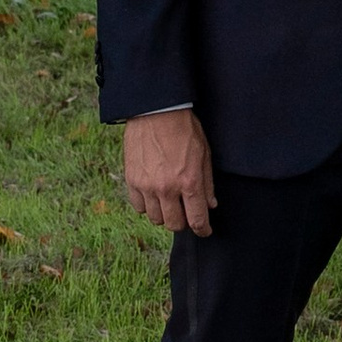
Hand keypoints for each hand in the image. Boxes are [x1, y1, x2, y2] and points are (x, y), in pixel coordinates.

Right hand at [123, 108, 217, 234]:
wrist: (155, 111)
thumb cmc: (184, 128)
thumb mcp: (204, 152)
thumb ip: (207, 182)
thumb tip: (210, 205)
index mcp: (189, 182)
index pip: (197, 219)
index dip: (203, 230)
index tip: (204, 231)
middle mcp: (167, 189)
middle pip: (174, 224)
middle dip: (183, 223)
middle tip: (186, 213)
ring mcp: (147, 186)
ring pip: (155, 219)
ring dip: (164, 214)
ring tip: (169, 202)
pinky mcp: (132, 181)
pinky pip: (139, 207)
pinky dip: (147, 205)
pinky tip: (153, 195)